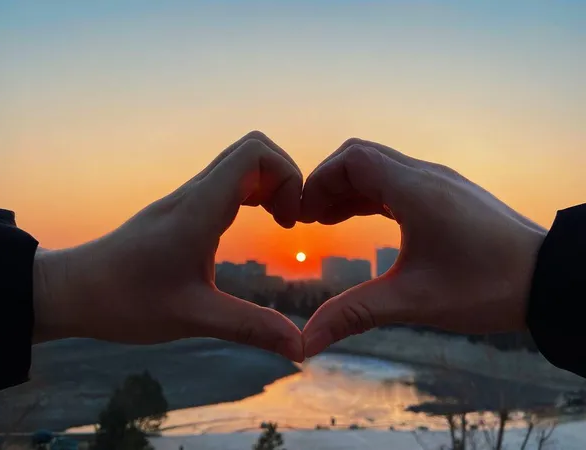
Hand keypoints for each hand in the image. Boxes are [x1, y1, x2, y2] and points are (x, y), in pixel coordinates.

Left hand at [33, 131, 303, 361]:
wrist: (73, 290)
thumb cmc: (124, 300)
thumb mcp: (193, 318)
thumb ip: (249, 328)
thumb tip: (299, 348)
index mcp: (200, 210)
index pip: (255, 153)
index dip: (288, 175)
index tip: (290, 220)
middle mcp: (194, 194)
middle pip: (252, 149)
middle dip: (285, 177)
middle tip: (289, 220)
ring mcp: (186, 199)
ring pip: (239, 163)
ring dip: (269, 184)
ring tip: (280, 221)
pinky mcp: (181, 210)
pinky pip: (226, 181)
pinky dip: (252, 193)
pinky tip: (252, 224)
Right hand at [300, 138, 546, 357]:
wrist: (549, 280)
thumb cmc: (488, 286)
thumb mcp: (414, 301)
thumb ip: (354, 314)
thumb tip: (306, 342)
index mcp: (415, 191)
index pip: (352, 159)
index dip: (319, 180)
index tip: (303, 214)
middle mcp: (426, 177)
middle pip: (361, 158)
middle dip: (329, 184)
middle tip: (309, 219)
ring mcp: (440, 184)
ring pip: (380, 169)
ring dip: (349, 190)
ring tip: (327, 221)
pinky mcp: (448, 196)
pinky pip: (399, 183)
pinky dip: (372, 196)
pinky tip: (363, 220)